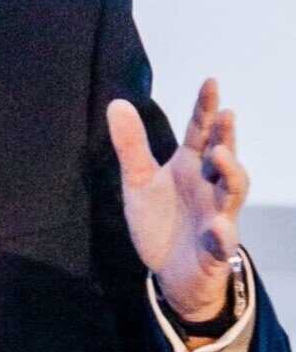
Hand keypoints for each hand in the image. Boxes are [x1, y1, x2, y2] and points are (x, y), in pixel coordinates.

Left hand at [106, 77, 249, 320]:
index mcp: (190, 166)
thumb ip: (131, 145)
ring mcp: (217, 215)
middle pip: (224, 156)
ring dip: (230, 173)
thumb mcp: (138, 181)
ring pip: (233, 193)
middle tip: (226, 113)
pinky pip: (223, 241)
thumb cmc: (160, 220)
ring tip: (219, 153)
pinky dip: (222, 233)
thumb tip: (117, 102)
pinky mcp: (216, 248)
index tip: (211, 81)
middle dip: (227, 135)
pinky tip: (218, 225)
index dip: (206, 108)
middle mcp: (209, 186)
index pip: (200, 132)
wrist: (169, 271)